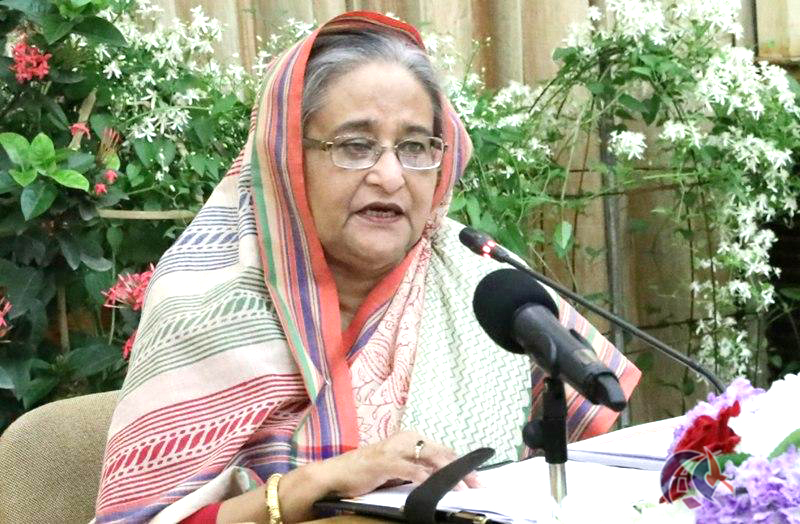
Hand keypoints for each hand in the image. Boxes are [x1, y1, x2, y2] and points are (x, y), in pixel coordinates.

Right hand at [316, 430, 480, 498]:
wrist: (338, 473)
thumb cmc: (369, 473)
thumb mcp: (399, 469)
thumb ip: (419, 469)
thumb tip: (443, 479)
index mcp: (410, 438)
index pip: (443, 450)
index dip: (462, 464)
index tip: (477, 479)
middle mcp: (405, 439)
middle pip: (442, 453)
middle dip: (462, 470)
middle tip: (477, 485)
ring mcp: (395, 449)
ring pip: (430, 458)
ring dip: (448, 474)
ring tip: (462, 488)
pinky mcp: (384, 462)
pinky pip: (409, 469)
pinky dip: (423, 477)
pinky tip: (433, 485)